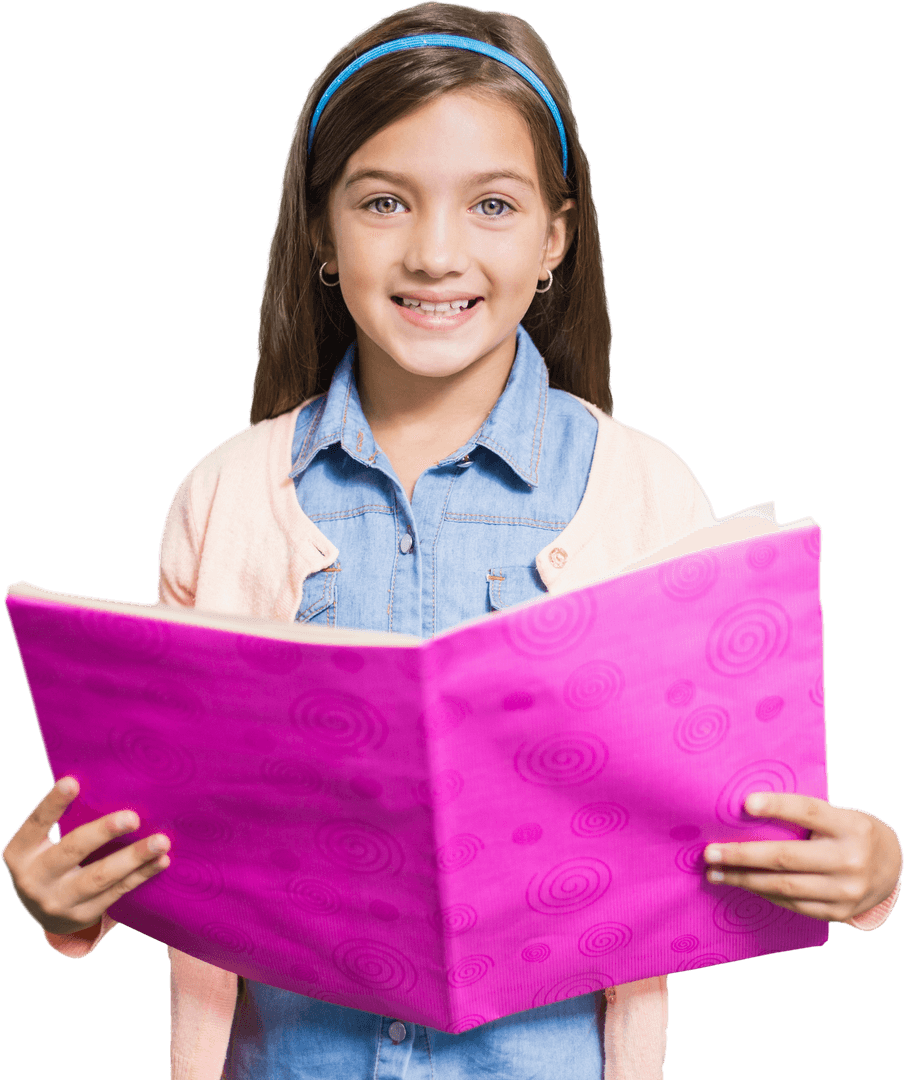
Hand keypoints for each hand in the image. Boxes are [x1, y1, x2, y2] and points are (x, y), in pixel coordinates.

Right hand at [1, 777, 170, 935]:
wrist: (44, 911)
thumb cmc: (51, 859)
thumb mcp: (43, 843)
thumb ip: (66, 820)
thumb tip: (111, 783)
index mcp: (21, 852)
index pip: (36, 823)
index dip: (53, 803)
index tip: (72, 782)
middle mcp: (34, 878)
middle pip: (73, 850)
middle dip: (104, 832)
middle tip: (133, 818)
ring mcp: (58, 901)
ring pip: (100, 877)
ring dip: (134, 857)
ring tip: (161, 841)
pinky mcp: (82, 915)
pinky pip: (117, 892)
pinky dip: (142, 875)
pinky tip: (161, 861)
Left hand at [702, 792, 902, 922]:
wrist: (891, 866)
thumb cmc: (849, 831)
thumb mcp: (838, 814)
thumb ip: (803, 814)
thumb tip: (746, 808)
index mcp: (849, 825)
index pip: (808, 811)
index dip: (777, 806)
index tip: (745, 803)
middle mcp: (850, 859)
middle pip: (787, 857)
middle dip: (743, 855)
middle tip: (709, 852)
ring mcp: (846, 890)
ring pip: (784, 886)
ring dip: (744, 879)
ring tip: (715, 872)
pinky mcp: (839, 912)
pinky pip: (792, 904)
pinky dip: (763, 894)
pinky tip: (742, 884)